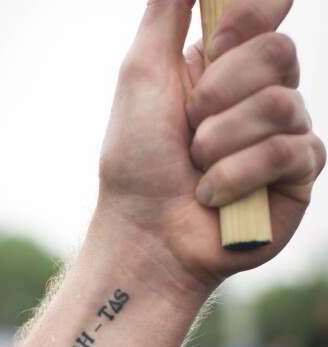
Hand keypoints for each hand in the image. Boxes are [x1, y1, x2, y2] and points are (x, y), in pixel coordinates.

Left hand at [96, 0, 323, 299]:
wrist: (145, 234)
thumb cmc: (136, 160)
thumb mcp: (140, 75)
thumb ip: (167, 13)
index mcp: (223, 64)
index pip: (268, 11)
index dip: (251, 14)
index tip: (216, 41)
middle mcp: (260, 92)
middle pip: (280, 52)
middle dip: (219, 92)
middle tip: (188, 124)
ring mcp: (285, 132)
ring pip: (283, 104)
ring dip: (221, 140)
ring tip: (195, 165)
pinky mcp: (300, 175)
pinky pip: (289, 151)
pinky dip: (236, 175)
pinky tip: (212, 195)